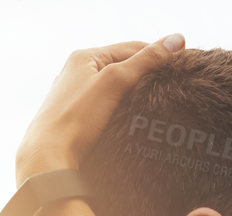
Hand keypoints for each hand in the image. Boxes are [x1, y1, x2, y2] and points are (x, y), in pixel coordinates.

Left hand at [15, 35, 184, 184]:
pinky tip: (133, 120)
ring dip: (135, 94)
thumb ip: (146, 61)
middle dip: (147, 75)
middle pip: (122, 67)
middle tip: (174, 87)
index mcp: (83, 57)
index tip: (183, 66)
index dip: (158, 55)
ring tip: (158, 104)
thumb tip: (177, 39)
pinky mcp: (75, 119)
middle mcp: (76, 73)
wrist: (47, 159)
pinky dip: (122, 110)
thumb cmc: (76, 118)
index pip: (131, 48)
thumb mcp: (115, 82)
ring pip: (114, 89)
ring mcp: (74, 96)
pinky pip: (106, 107)